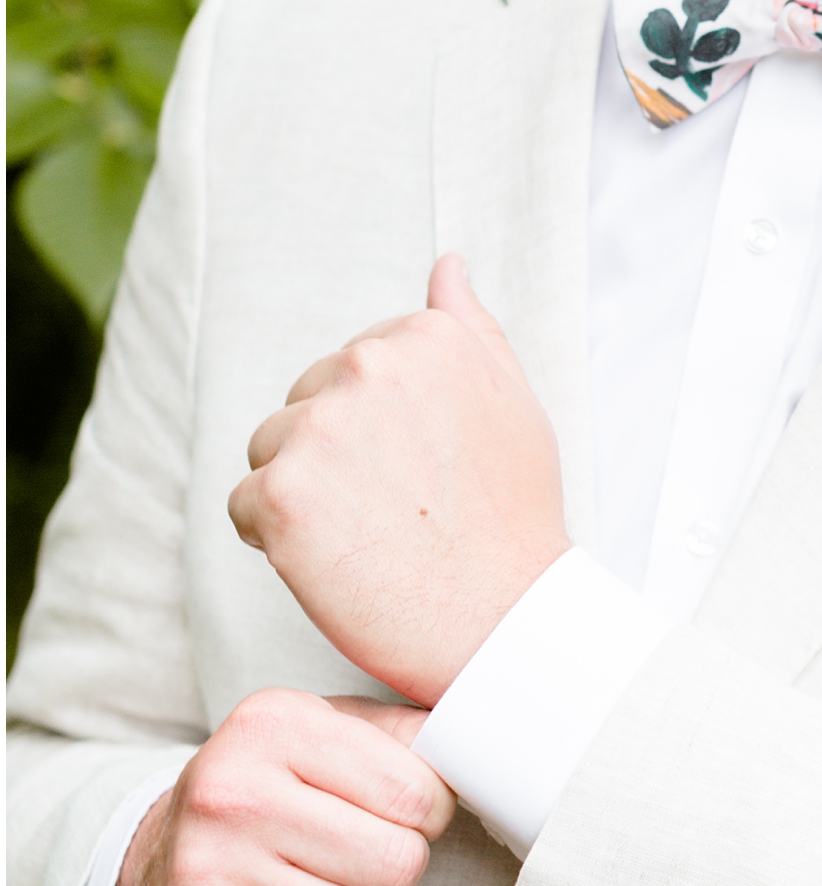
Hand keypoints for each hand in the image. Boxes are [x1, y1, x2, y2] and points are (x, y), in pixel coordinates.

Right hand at [109, 691, 455, 885]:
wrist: (161, 861)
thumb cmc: (275, 787)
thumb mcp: (331, 732)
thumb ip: (408, 733)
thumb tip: (481, 747)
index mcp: (272, 724)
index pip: (415, 791)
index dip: (429, 812)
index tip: (404, 812)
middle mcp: (231, 795)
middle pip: (397, 862)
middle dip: (400, 866)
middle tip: (367, 855)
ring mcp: (208, 876)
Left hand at [228, 254, 569, 706]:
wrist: (503, 619)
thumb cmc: (513, 516)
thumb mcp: (511, 400)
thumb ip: (469, 327)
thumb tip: (447, 266)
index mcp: (422, 337)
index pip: (352, 368)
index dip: (380, 430)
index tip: (420, 472)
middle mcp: (367, 367)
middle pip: (304, 403)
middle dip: (334, 456)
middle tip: (396, 512)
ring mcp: (319, 429)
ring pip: (269, 450)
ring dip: (301, 494)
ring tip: (366, 536)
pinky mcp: (280, 495)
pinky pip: (244, 505)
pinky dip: (275, 541)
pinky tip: (335, 561)